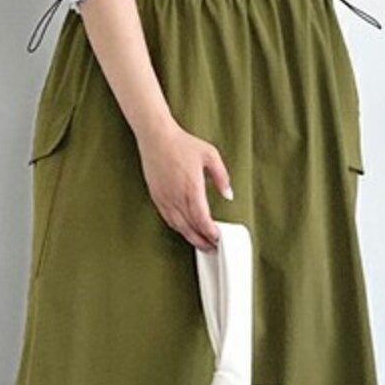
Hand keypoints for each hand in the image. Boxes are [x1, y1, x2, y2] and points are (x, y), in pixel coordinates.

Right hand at [135, 117, 232, 252]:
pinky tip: (185, 229)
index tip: (218, 238)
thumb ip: (222, 177)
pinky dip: (178, 227)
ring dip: (190, 237)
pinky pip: (168, 218)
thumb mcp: (210, 155)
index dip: (210, 232)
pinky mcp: (157, 197)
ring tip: (200, 243)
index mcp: (191, 188)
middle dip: (202, 240)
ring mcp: (165, 198)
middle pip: (190, 228)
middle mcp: (177, 196)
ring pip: (178, 226)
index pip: (202, 219)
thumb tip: (228, 194)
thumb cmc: (183, 144)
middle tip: (212, 247)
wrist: (157, 137)